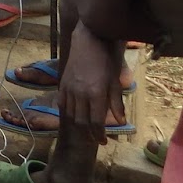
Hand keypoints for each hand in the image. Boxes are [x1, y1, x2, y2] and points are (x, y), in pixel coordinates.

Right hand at [57, 23, 124, 145]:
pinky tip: (74, 115)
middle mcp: (80, 94)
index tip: (104, 142)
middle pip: (81, 122)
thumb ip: (116, 103)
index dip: (100, 135)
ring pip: (71, 115)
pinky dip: (68, 112)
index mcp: (95, 94)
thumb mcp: (115, 82)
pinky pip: (63, 103)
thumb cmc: (106, 60)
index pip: (96, 122)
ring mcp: (69, 88)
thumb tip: (120, 121)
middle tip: (96, 139)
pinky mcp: (63, 84)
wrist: (89, 41)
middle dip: (89, 134)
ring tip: (86, 130)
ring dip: (78, 125)